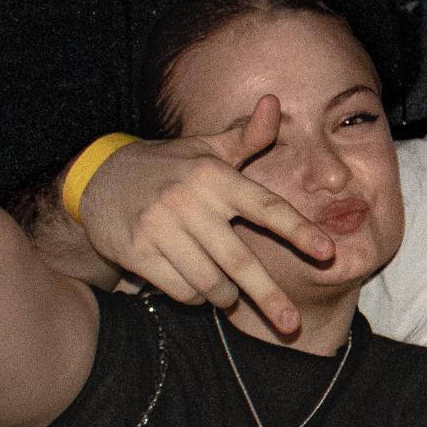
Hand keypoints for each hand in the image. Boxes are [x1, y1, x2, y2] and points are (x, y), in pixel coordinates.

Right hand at [76, 97, 331, 336]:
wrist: (97, 179)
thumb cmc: (168, 167)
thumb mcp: (206, 149)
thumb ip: (247, 137)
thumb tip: (275, 103)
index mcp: (215, 176)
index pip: (266, 206)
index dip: (299, 231)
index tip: (328, 252)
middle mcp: (190, 201)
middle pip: (240, 261)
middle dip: (269, 296)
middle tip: (292, 324)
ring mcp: (161, 228)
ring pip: (210, 283)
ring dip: (225, 295)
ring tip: (228, 292)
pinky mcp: (138, 252)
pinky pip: (181, 290)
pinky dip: (195, 297)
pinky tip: (195, 286)